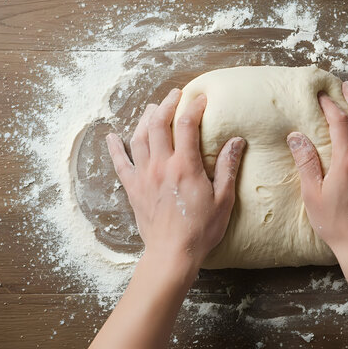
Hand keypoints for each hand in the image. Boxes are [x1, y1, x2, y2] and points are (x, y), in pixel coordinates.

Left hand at [106, 88, 245, 268]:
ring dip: (145, 118)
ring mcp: (144, 176)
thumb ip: (228, 167)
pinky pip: (120, 163)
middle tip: (176, 94)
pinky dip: (114, 148)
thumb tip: (237, 141)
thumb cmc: (201, 230)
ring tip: (153, 108)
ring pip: (139, 137)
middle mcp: (161, 166)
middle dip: (168, 104)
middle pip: (158, 124)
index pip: (186, 125)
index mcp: (185, 166)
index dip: (194, 107)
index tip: (201, 98)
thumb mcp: (224, 199)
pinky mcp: (133, 189)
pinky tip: (111, 136)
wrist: (172, 254)